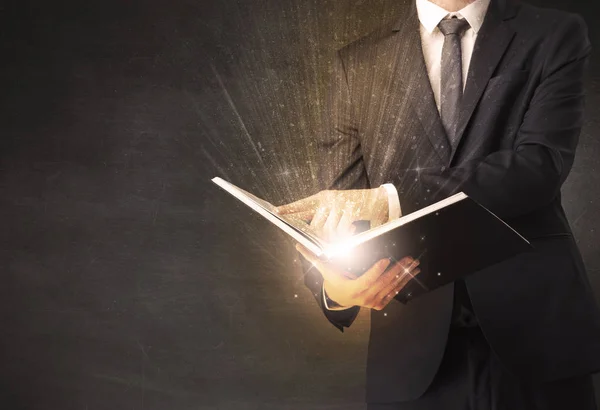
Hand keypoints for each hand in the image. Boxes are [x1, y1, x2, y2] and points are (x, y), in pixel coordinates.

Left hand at [275, 188, 388, 241]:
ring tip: (346, 231)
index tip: (276, 211)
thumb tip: (310, 233)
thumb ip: (323, 217)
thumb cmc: (355, 207)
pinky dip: (346, 235)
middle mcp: (328, 199)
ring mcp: (339, 203)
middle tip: (328, 241)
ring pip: (329, 231)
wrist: (380, 200)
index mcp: (322, 197)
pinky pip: (341, 231)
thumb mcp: (336, 208)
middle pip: (315, 227)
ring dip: (336, 237)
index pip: (302, 204)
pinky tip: (352, 229)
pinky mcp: (350, 209)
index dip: (289, 209)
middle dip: (320, 238)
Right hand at [296, 244, 419, 309]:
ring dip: (405, 275)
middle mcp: (364, 297)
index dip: (376, 271)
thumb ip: (313, 257)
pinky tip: (413, 273)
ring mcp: (373, 302)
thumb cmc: (334, 279)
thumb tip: (298, 245)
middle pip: (383, 283)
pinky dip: (404, 282)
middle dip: (397, 270)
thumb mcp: (324, 269)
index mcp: (352, 289)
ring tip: (414, 263)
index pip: (366, 280)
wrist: (340, 298)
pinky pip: (394, 292)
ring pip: (391, 287)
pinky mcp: (380, 303)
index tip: (386, 259)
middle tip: (408, 258)